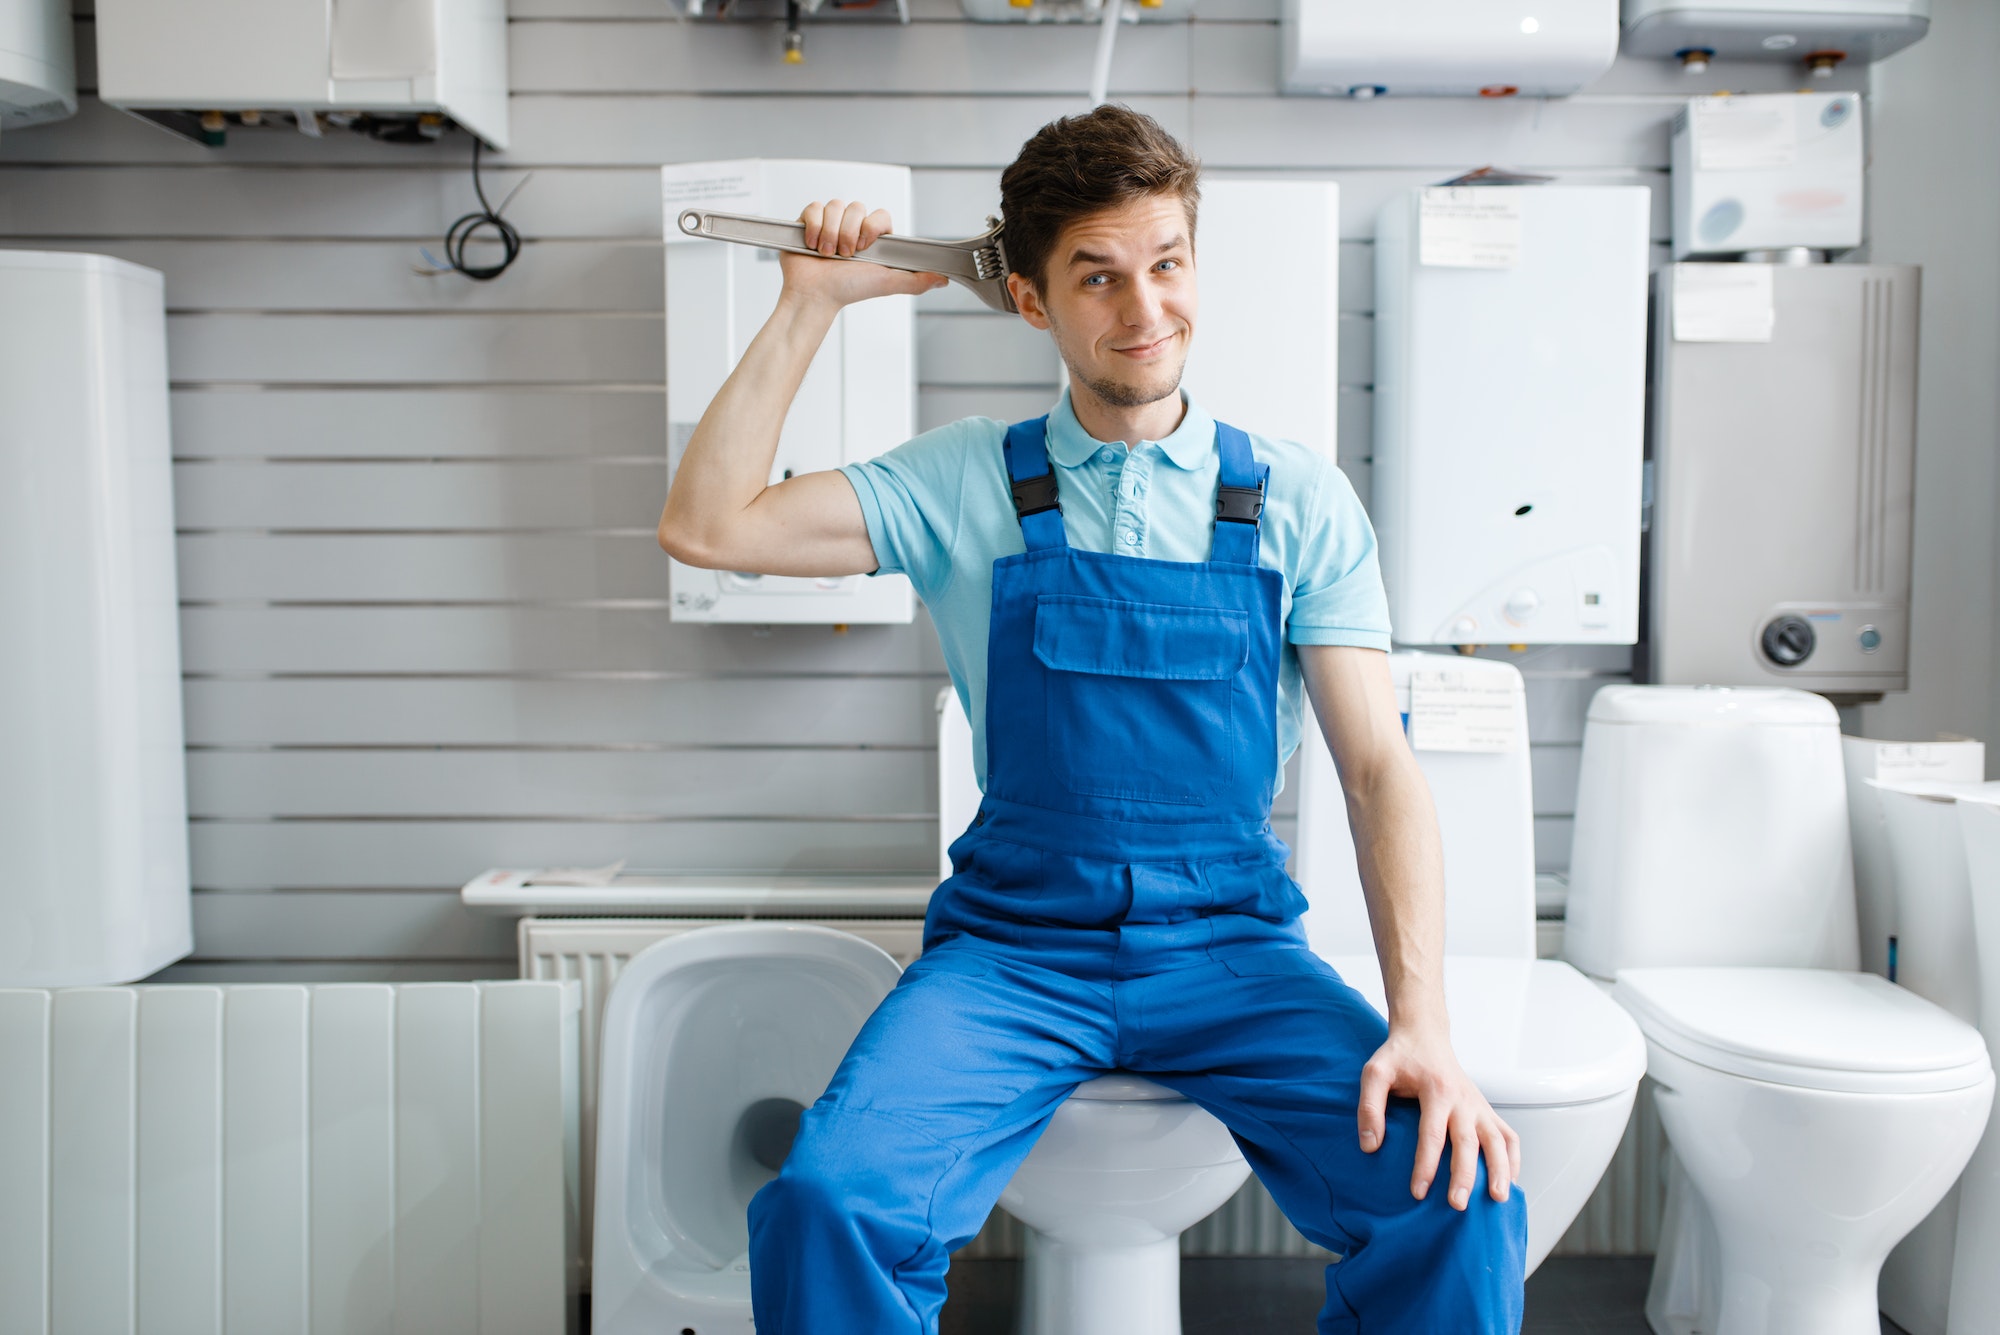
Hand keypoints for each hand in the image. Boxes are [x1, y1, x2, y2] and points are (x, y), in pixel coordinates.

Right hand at [779, 198, 946, 309]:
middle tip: (845, 255)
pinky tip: (812, 245)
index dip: (871, 227)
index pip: (880, 214)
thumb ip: (916, 281)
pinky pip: (814, 208)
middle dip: (849, 233)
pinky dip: (813, 227)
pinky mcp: (809, 222)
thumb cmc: (848, 290)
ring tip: (827, 253)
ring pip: (834, 206)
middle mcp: (853, 228)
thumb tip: (943, 279)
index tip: (864, 247)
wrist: (814, 295)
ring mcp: (831, 224)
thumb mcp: (887, 284)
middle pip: (856, 207)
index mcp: (873, 238)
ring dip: (830, 233)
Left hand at [1358, 1021, 1520, 1209]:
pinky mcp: (1486, 1109)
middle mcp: (1463, 1099)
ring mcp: (1478, 1105)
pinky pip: (1508, 1135)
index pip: (1432, 1134)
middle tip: (1458, 1205)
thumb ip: (1370, 1108)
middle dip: (1465, 1175)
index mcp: (1436, 1090)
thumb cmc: (1399, 1056)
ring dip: (1500, 1169)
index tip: (1418, 1193)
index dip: (1426, 1166)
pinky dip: (1514, 1159)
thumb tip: (1370, 1147)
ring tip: (1498, 1198)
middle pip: (1469, 1142)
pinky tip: (1510, 1182)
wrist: (1424, 1035)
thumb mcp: (1375, 1073)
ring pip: (1498, 1140)